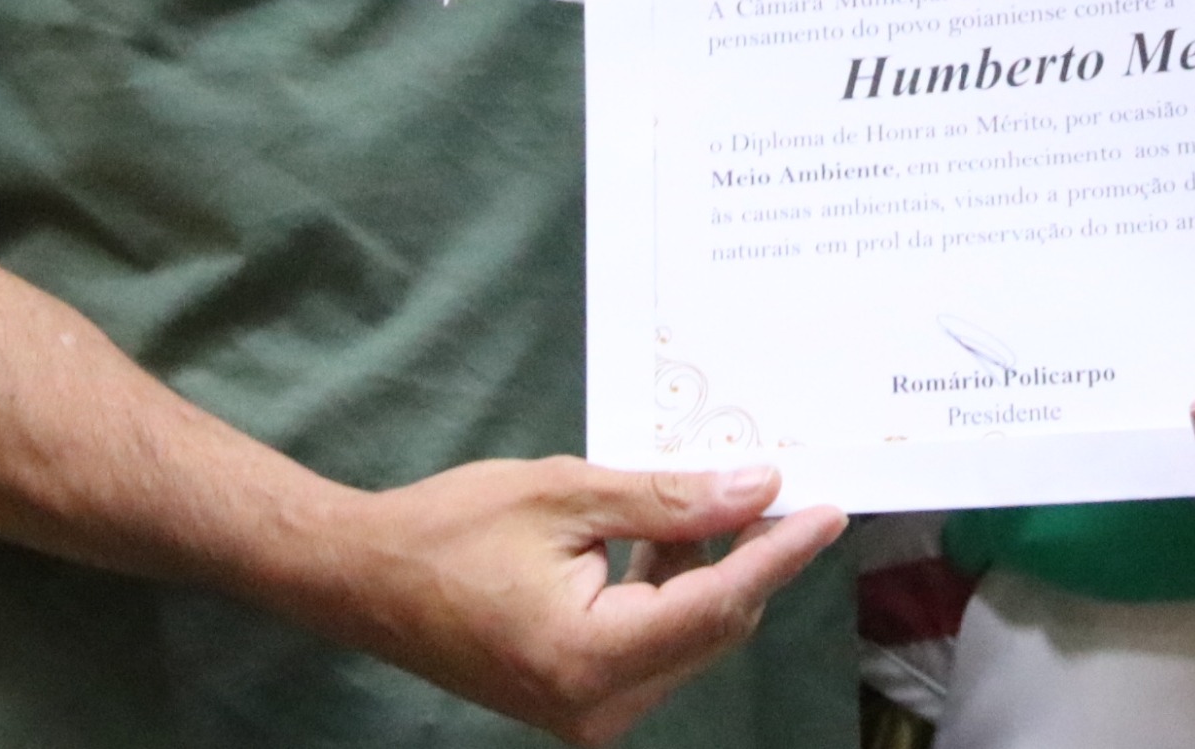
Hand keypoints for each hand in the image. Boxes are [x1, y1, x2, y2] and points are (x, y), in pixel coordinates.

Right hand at [292, 459, 843, 744]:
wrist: (365, 579)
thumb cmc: (451, 529)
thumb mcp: (566, 494)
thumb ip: (668, 500)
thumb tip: (757, 487)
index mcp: (591, 658)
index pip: (717, 604)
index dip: (779, 554)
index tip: (830, 512)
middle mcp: (599, 706)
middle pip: (712, 625)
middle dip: (743, 554)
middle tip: (761, 480)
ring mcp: (589, 713)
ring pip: (688, 634)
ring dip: (701, 569)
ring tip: (688, 499)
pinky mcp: (579, 702)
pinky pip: (654, 644)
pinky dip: (666, 590)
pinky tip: (656, 537)